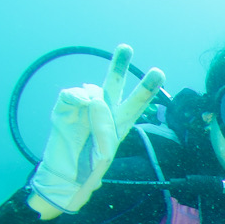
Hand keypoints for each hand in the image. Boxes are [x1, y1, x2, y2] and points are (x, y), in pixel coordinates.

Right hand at [29, 44, 165, 216]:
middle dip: (119, 64)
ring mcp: (83, 107)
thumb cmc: (90, 166)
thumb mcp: (104, 153)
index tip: (159, 72)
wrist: (65, 176)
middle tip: (126, 47)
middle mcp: (104, 110)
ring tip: (91, 120)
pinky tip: (77, 106)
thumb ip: (104, 128)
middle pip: (114, 83)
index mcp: (120, 121)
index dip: (148, 88)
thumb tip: (92, 99)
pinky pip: (72, 94)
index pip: (137, 102)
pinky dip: (75, 97)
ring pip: (92, 88)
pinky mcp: (65, 107)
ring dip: (95, 102)